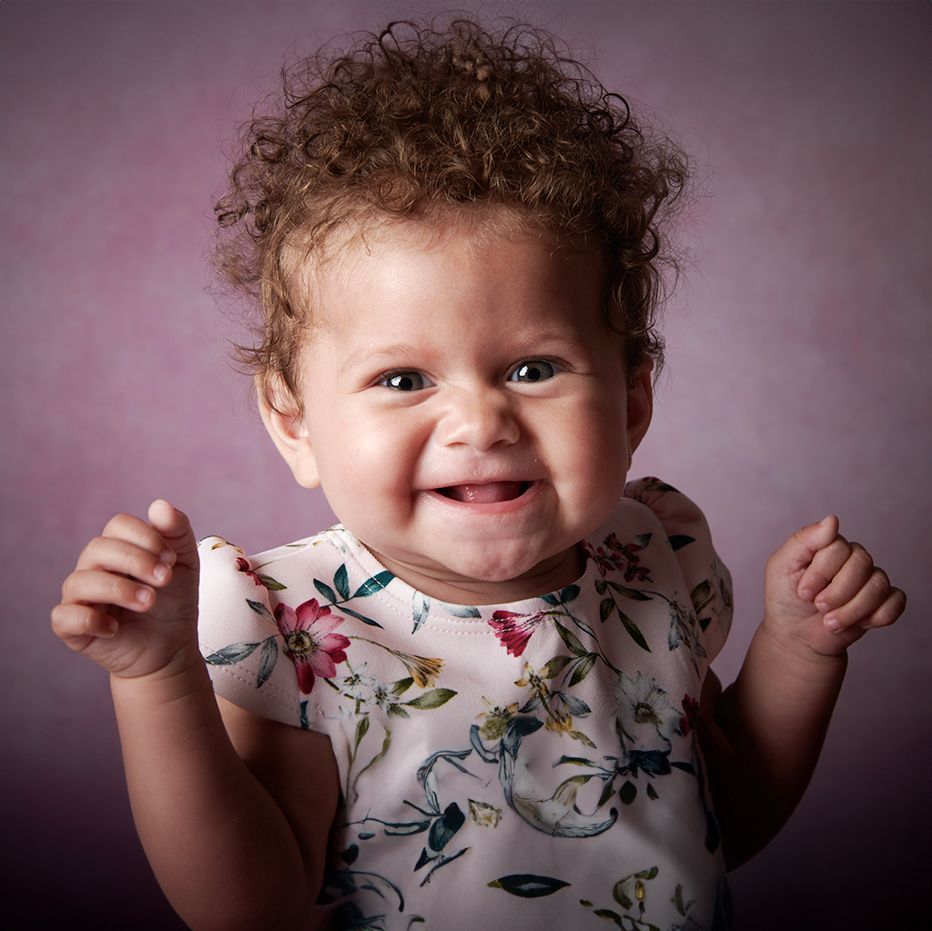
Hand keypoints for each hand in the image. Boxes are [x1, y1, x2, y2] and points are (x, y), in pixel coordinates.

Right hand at [52, 500, 200, 679]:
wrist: (171, 646)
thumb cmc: (174, 600)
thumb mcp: (185, 563)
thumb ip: (177, 531)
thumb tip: (159, 505)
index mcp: (119, 547)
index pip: (118, 525)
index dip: (145, 537)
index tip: (171, 559)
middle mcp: (93, 567)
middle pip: (98, 548)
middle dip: (136, 562)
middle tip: (164, 580)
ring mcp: (79, 597)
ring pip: (80, 581)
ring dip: (119, 590)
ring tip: (149, 603)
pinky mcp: (71, 627)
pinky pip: (64, 616)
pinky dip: (90, 620)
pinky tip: (116, 627)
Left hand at [763, 515, 905, 658]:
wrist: (795, 635)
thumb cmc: (785, 598)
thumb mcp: (782, 566)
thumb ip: (804, 540)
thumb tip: (833, 519)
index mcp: (829, 546)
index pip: (838, 548)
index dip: (820, 573)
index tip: (803, 592)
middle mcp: (853, 559)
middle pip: (861, 564)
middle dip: (837, 592)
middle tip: (818, 606)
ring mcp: (870, 579)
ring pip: (878, 585)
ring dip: (851, 610)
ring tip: (830, 622)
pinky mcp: (884, 601)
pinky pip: (896, 601)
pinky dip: (877, 616)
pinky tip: (858, 623)